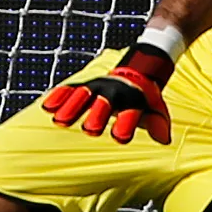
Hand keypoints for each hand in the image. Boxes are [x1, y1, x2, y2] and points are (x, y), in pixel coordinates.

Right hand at [42, 44, 172, 143]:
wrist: (137, 71)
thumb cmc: (145, 99)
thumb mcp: (156, 110)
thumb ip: (159, 125)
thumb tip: (164, 139)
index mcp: (134, 100)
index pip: (130, 114)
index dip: (126, 124)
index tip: (120, 138)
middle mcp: (114, 93)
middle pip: (105, 103)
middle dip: (97, 115)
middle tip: (90, 130)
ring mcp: (98, 87)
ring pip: (84, 95)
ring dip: (72, 107)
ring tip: (59, 121)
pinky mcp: (84, 85)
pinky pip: (69, 89)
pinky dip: (59, 97)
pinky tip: (47, 108)